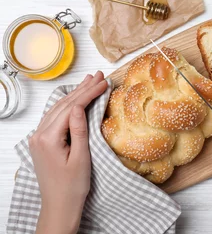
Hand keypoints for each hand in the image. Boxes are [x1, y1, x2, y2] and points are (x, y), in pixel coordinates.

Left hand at [29, 72, 107, 233]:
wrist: (59, 205)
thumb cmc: (72, 186)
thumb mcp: (81, 158)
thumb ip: (79, 130)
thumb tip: (80, 106)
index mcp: (48, 138)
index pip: (72, 107)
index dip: (89, 93)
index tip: (104, 83)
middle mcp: (39, 134)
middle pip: (63, 104)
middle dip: (83, 89)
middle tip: (99, 76)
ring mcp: (38, 137)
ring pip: (58, 108)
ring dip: (75, 94)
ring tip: (89, 82)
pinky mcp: (42, 141)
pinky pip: (55, 116)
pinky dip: (67, 105)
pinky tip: (75, 99)